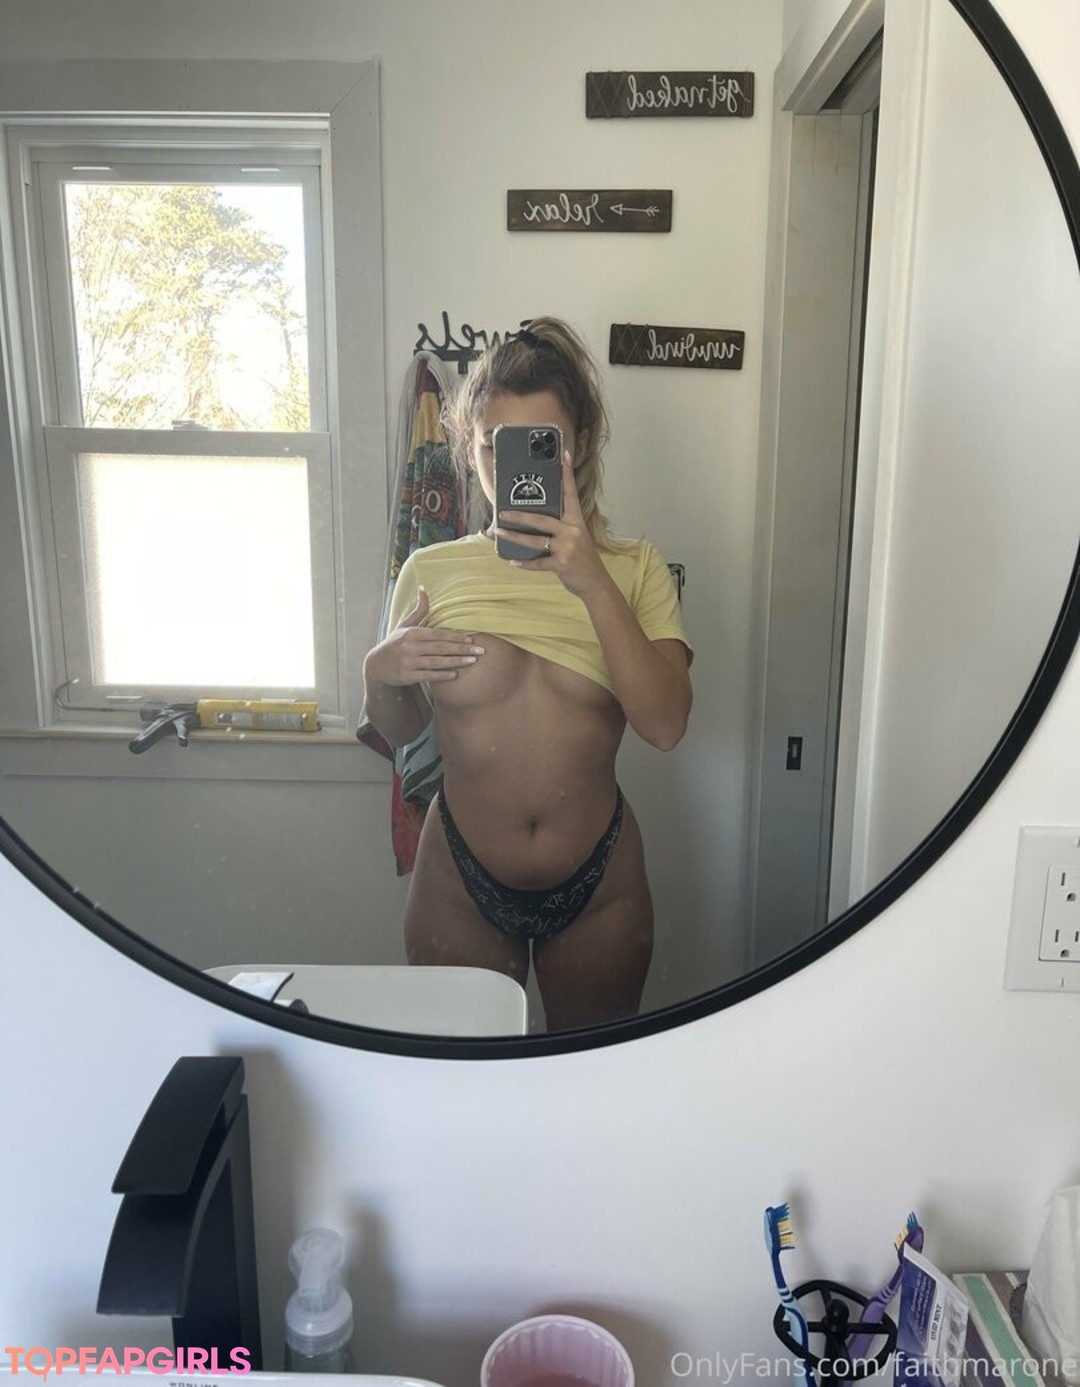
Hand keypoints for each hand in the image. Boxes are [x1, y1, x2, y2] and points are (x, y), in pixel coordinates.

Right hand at [363, 588, 483, 685]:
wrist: (375, 666)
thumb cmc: (394, 644)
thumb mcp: (404, 625)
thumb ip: (418, 610)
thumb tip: (423, 588)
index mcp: (412, 633)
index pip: (438, 634)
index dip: (455, 637)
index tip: (471, 640)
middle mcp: (410, 646)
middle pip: (440, 648)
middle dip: (462, 649)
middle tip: (480, 651)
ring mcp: (408, 662)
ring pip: (436, 662)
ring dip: (456, 662)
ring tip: (472, 662)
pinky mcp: (406, 676)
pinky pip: (428, 675)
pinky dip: (441, 675)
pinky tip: (455, 675)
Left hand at [496, 451, 608, 598]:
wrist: (595, 582)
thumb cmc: (583, 558)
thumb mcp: (576, 537)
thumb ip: (559, 528)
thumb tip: (531, 520)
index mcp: (576, 521)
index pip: (570, 494)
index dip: (566, 474)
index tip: (563, 455)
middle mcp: (572, 531)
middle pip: (542, 519)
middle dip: (519, 515)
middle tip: (502, 512)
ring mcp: (567, 548)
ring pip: (535, 540)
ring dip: (515, 537)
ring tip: (499, 532)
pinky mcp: (561, 564)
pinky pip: (538, 563)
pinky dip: (524, 563)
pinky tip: (513, 561)